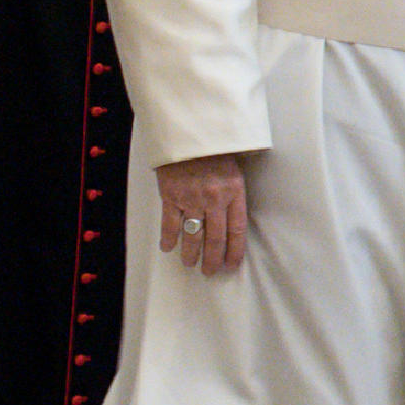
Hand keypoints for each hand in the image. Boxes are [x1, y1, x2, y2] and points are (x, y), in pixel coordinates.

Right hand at [156, 152, 250, 277]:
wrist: (188, 132)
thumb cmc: (214, 148)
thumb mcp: (235, 167)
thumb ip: (234, 192)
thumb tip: (235, 217)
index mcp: (234, 191)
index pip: (237, 230)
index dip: (234, 251)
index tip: (231, 265)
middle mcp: (214, 198)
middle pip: (215, 238)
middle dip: (212, 259)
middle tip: (209, 272)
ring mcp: (191, 198)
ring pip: (193, 235)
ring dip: (191, 254)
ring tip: (190, 264)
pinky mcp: (171, 196)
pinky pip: (170, 223)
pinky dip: (168, 238)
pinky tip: (167, 248)